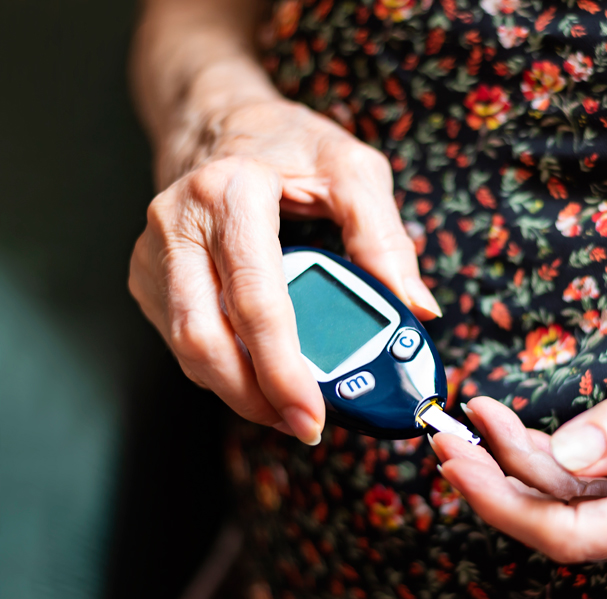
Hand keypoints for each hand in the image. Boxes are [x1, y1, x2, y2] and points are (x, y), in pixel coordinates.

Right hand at [129, 98, 439, 444]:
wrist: (221, 122)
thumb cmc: (290, 145)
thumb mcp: (354, 171)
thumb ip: (386, 238)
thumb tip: (417, 310)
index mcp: (230, 192)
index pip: (255, 300)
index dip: (283, 368)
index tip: (314, 414)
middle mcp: (177, 222)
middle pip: (206, 339)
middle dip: (256, 397)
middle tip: (305, 426)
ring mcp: (153, 252)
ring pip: (187, 349)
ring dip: (239, 392)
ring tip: (291, 409)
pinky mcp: (147, 275)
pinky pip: (182, 341)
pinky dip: (223, 371)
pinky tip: (261, 380)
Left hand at [431, 267, 606, 563]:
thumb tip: (561, 455)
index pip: (570, 530)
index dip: (500, 499)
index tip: (452, 456)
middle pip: (566, 521)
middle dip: (498, 477)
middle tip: (446, 429)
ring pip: (579, 502)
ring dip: (522, 464)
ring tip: (475, 418)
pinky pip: (602, 483)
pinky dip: (557, 457)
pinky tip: (522, 427)